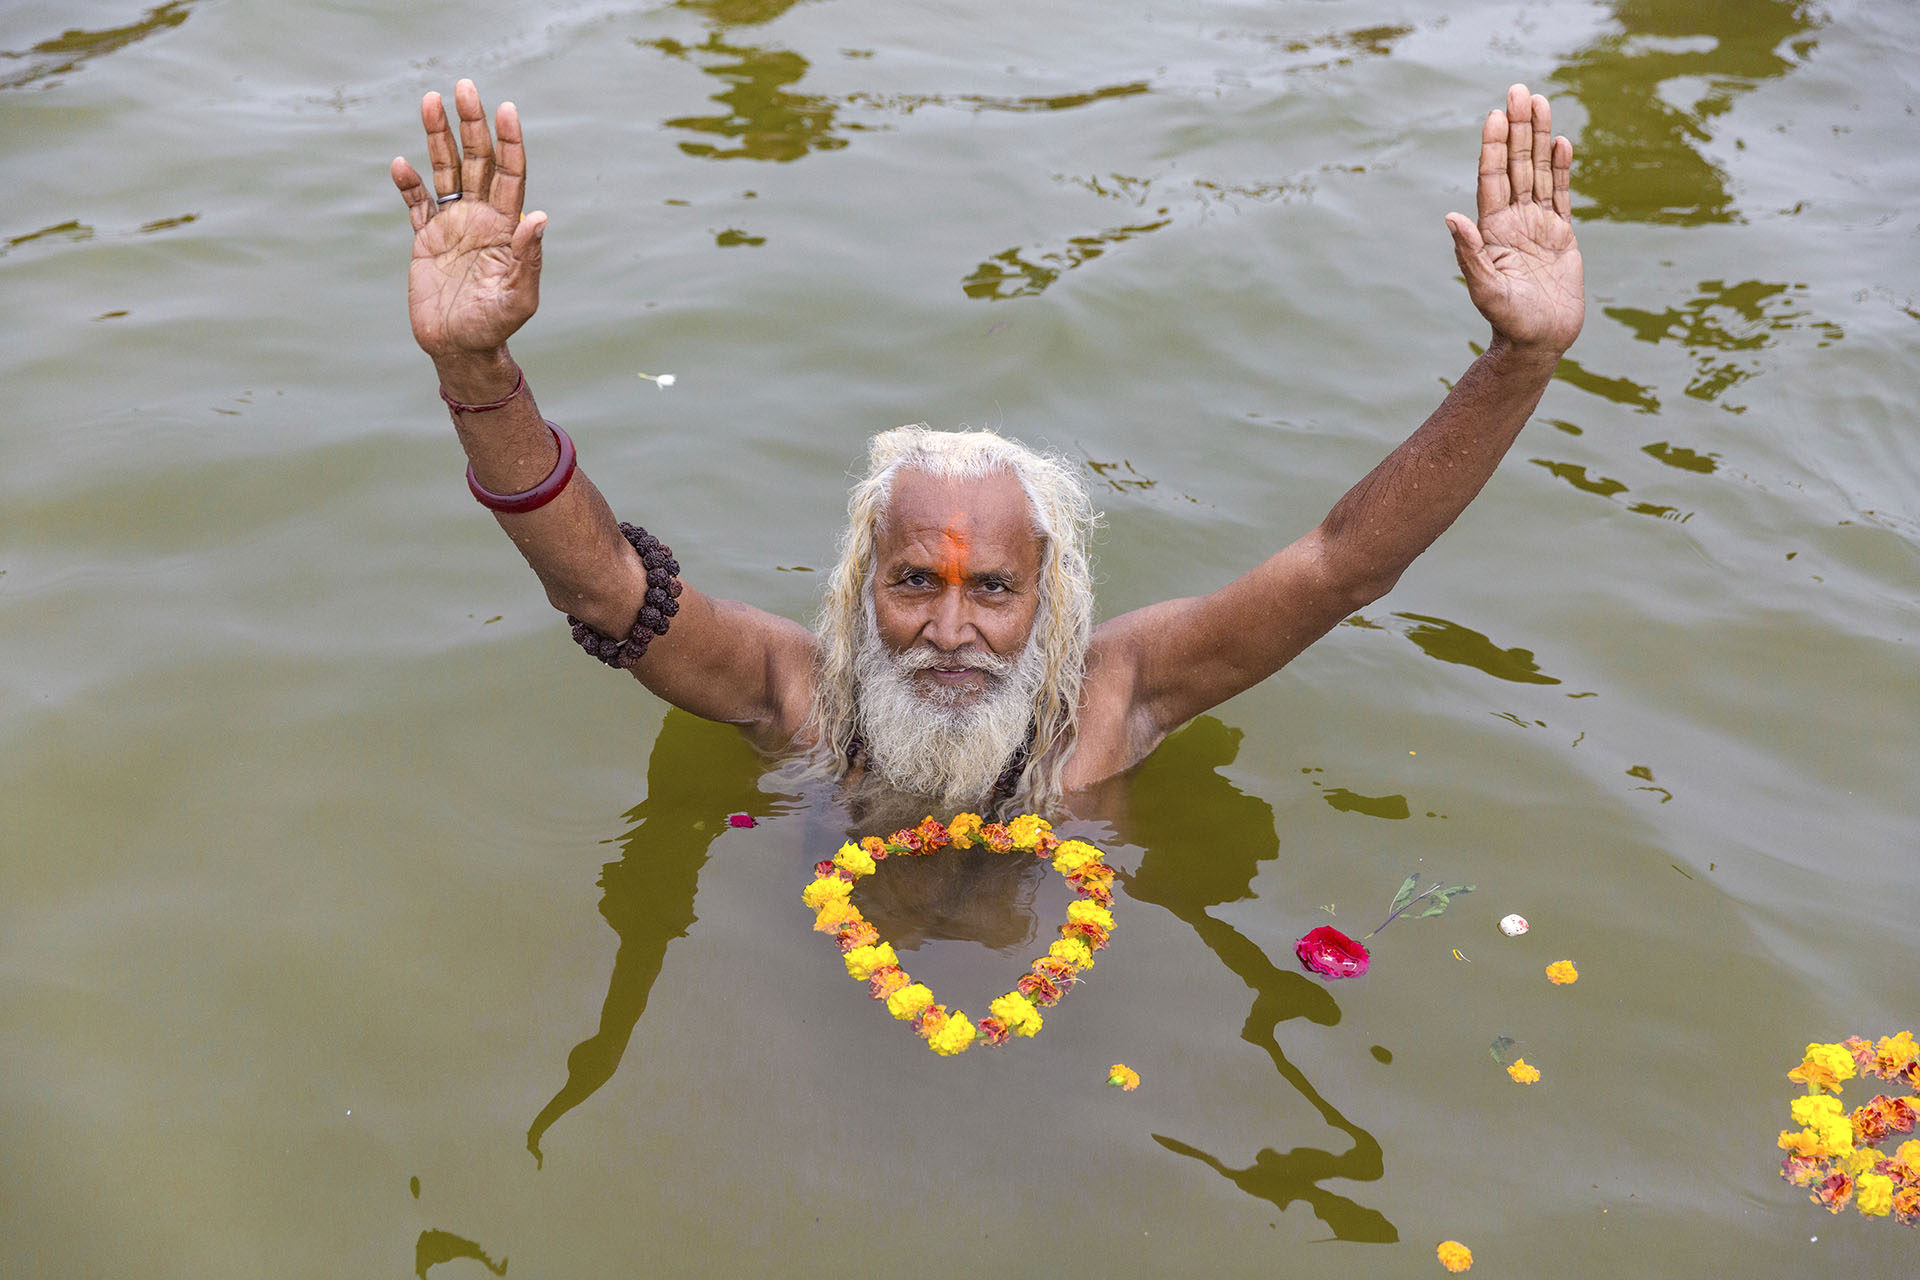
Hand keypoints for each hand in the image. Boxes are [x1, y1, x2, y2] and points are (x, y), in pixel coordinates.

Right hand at [390, 80, 544, 361]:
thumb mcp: (519, 297)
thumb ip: (528, 257)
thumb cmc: (496, 326)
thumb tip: (538, 217)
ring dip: (439, 137)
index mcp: (506, 227)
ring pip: (446, 171)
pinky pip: (416, 203)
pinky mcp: (426, 238)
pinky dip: (408, 184)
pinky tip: (401, 164)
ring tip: (431, 99)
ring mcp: (453, 225)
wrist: (460, 348)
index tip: (505, 109)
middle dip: (472, 124)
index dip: (509, 142)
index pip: (511, 174)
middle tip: (465, 87)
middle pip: (478, 160)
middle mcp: (481, 217)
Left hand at [1445, 84, 1583, 354]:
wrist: (1538, 341)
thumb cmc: (1508, 321)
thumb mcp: (1485, 289)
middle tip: (1519, 90)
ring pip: (1539, 172)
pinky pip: (1561, 194)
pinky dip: (1561, 168)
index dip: (1494, 147)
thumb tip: (1451, 216)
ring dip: (1539, 138)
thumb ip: (1469, 254)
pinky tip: (1560, 142)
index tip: (1495, 115)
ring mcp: (1537, 225)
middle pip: (1516, 165)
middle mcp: (1513, 221)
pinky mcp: (1560, 234)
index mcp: (1492, 231)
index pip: (1493, 179)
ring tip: (1540, 102)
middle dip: (1517, 128)